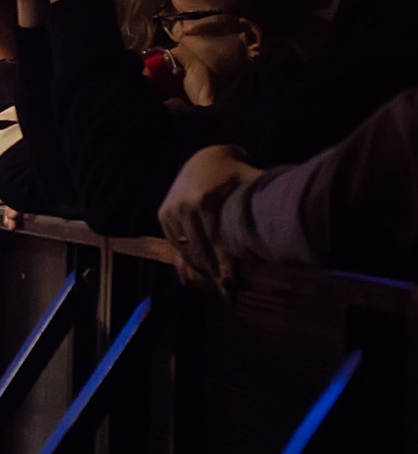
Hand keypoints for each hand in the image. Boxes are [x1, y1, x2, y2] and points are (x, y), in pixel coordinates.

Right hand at [158, 144, 263, 291]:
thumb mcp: (250, 181)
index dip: (227, 267)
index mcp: (206, 201)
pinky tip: (199, 271)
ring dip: (200, 270)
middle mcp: (184, 206)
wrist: (204, 158)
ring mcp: (171, 211)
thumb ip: (265, 199)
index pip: (218, 244)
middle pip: (200, 251)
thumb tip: (290, 216)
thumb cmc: (234, 173)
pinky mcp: (163, 214)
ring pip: (186, 250)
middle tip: (228, 295)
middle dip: (214, 275)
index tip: (237, 286)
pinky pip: (175, 243)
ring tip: (216, 287)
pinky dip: (186, 258)